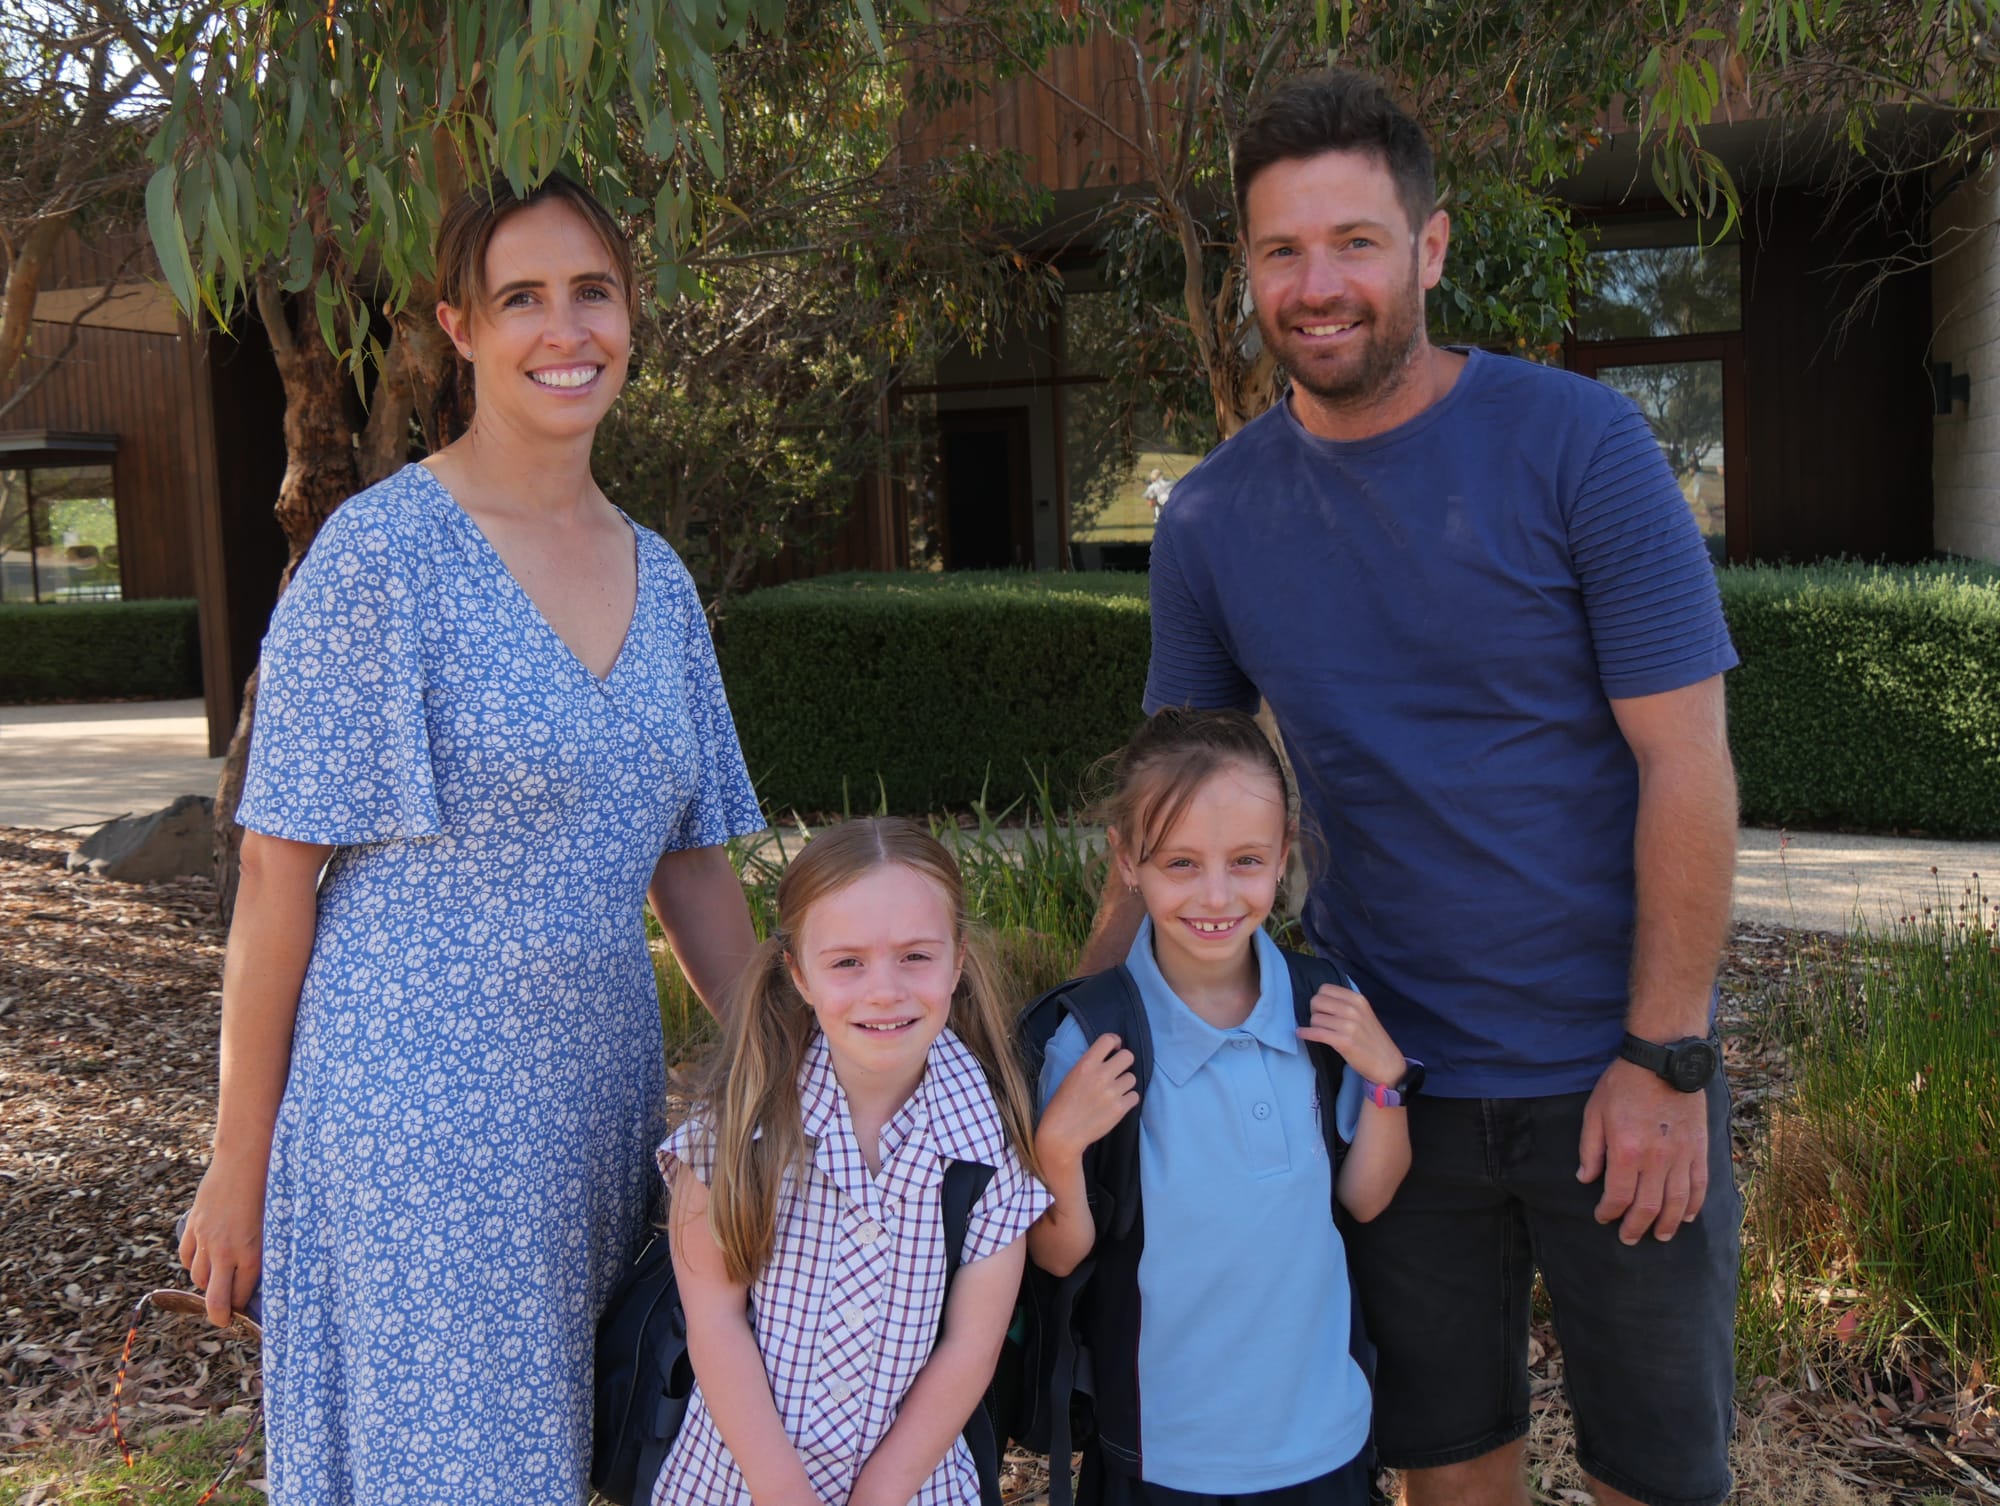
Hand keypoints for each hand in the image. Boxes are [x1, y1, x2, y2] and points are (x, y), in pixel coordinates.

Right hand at [178, 1149, 267, 1326]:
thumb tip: (257, 1275)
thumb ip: (263, 1252)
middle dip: (218, 1315)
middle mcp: (226, 1251)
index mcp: (252, 1254)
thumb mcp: (274, 1226)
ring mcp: (207, 1239)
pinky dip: (194, 1263)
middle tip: (223, 1318)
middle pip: (215, 1299)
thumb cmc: (271, 1190)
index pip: (240, 1296)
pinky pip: (187, 1257)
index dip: (240, 1308)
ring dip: (207, 1284)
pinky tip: (204, 1261)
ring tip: (218, 1281)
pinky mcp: (194, 1225)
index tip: (242, 1310)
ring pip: (198, 1278)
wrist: (246, 1159)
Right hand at [1036, 1033, 1137, 1163]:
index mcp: (1086, 1064)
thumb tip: (1106, 1059)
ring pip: (1132, 1078)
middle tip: (1117, 1072)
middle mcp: (1101, 1075)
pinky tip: (1117, 1104)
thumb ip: (1088, 1066)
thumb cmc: (1061, 1107)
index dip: (1115, 1042)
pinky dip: (1128, 1100)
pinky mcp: (1120, 1109)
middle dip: (1124, 1062)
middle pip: (1128, 1056)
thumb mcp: (1070, 1077)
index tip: (1115, 1049)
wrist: (1062, 1134)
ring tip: (1113, 1093)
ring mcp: (1112, 1092)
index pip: (1108, 1039)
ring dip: (1125, 1084)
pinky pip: (1134, 1096)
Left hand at [1296, 984, 1404, 1086]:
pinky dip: (1305, 1033)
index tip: (1322, 1009)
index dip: (1320, 999)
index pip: (1325, 988)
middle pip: (1316, 1001)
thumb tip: (1320, 999)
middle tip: (1320, 1021)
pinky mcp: (1343, 1042)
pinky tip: (1302, 1034)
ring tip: (1319, 1032)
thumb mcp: (1364, 1013)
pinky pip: (1316, 1033)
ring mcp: (1348, 1025)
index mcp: (1357, 999)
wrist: (1387, 1062)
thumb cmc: (1372, 1038)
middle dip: (1314, 1011)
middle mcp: (1353, 1009)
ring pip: (1315, 1018)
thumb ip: (1346, 1003)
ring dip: (1312, 1025)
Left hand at [1577, 1057, 1709, 1243]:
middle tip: (1628, 1238)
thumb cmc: (1623, 1084)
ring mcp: (1681, 1156)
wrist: (1663, 1060)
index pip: (1617, 1196)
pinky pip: (1699, 1186)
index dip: (1608, 1213)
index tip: (1602, 1217)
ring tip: (1658, 1236)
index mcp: (1626, 1151)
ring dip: (1667, 1225)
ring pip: (1676, 1203)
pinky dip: (1693, 1206)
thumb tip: (1585, 1180)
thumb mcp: (1594, 1112)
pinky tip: (1685, 1217)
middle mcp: (1656, 1159)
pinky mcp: (1699, 1150)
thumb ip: (1590, 1149)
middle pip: (1647, 1207)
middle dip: (1635, 1227)